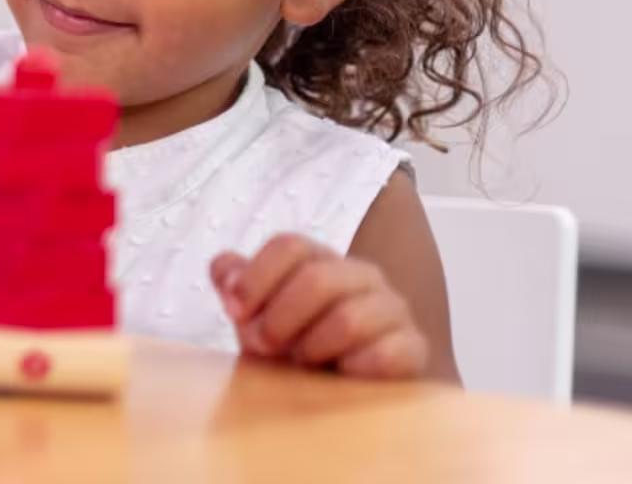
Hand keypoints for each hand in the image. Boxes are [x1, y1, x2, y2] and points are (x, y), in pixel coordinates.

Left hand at [211, 235, 428, 378]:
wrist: (343, 392)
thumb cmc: (295, 346)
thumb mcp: (255, 316)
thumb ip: (235, 285)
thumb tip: (224, 267)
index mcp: (320, 259)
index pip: (290, 246)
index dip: (255, 279)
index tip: (234, 312)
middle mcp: (360, 276)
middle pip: (317, 278)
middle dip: (279, 319)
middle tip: (262, 346)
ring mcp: (392, 309)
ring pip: (349, 319)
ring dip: (313, 348)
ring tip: (302, 366)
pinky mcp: (413, 347)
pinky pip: (388, 352)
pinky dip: (355, 368)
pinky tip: (341, 376)